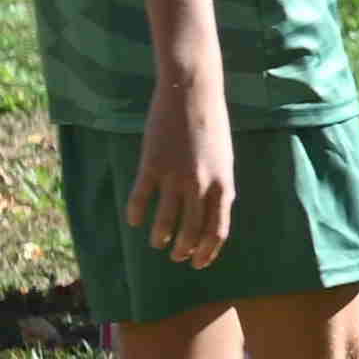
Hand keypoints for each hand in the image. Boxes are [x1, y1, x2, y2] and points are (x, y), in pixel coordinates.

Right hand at [130, 66, 232, 268]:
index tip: (199, 262)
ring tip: (156, 242)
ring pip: (166, 220)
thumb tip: (213, 212)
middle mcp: (201, 186)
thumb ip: (219, 187)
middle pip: (192, 230)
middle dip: (183, 249)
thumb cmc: (212, 127)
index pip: (217, 230)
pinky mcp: (152, 165)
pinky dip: (136, 213)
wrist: (193, 96)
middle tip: (176, 256)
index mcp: (224, 185)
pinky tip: (133, 221)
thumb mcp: (225, 160)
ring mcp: (176, 177)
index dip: (208, 251)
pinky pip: (141, 198)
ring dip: (160, 236)